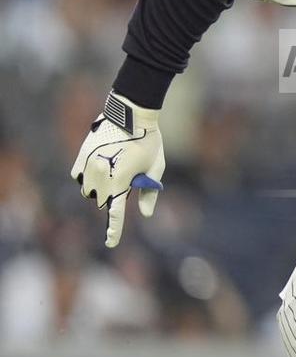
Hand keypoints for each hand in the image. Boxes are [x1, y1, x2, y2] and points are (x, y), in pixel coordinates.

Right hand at [71, 92, 164, 247]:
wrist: (131, 113)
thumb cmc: (149, 141)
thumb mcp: (156, 167)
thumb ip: (149, 192)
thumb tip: (146, 213)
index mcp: (120, 181)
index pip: (115, 213)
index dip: (114, 230)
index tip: (111, 243)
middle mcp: (100, 177)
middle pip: (102, 201)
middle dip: (112, 198)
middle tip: (127, 180)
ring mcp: (88, 166)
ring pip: (89, 190)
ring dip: (99, 188)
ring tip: (114, 171)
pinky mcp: (81, 156)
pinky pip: (80, 176)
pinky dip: (88, 177)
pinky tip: (100, 167)